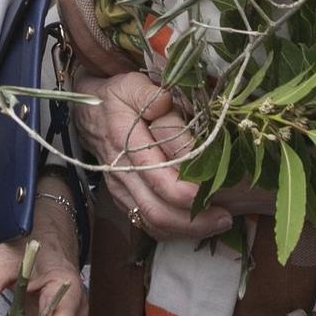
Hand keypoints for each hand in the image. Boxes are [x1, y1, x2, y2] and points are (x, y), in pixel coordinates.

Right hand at [74, 70, 231, 241]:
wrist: (90, 114)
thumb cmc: (118, 98)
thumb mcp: (132, 85)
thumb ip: (150, 95)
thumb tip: (166, 104)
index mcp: (125, 142)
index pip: (154, 175)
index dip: (181, 190)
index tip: (210, 193)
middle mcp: (121, 173)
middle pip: (156, 211)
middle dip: (192, 221)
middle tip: (225, 217)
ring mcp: (122, 190)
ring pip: (152, 223)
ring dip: (187, 230)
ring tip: (218, 222)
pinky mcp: (125, 200)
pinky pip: (148, 224)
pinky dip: (174, 230)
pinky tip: (198, 224)